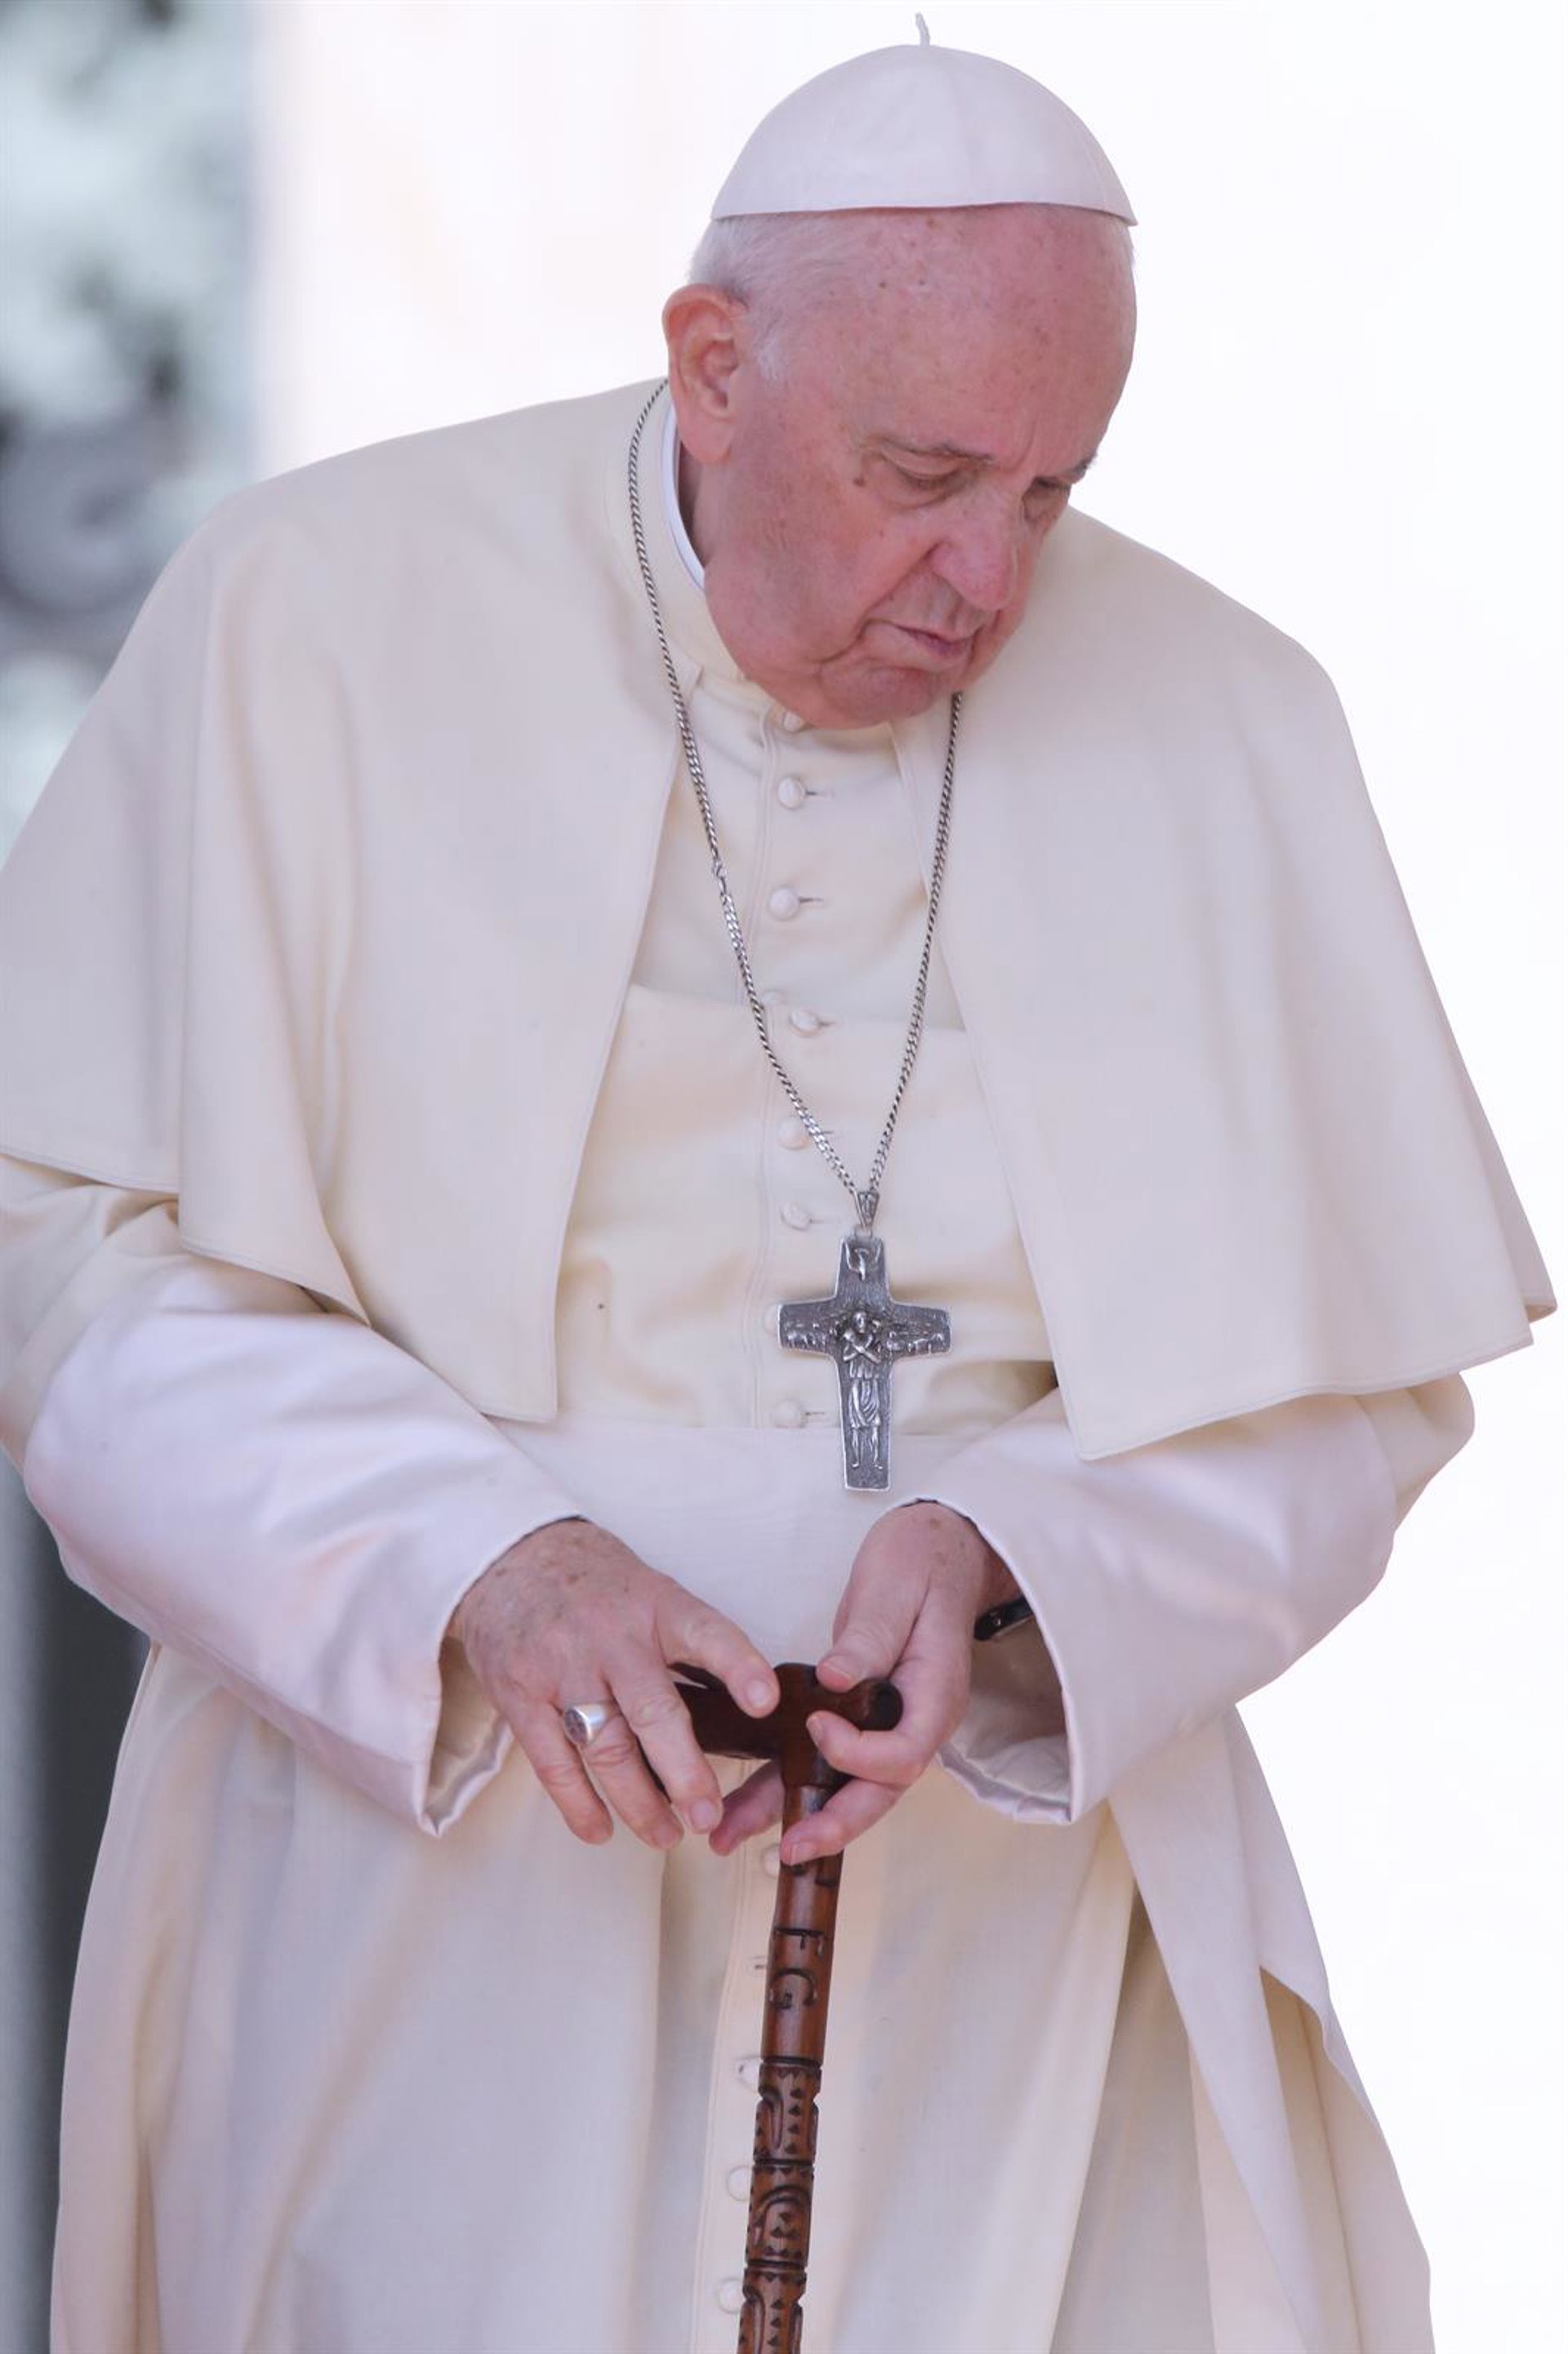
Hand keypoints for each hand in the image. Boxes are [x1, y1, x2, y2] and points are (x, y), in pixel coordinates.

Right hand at [450, 1519, 778, 1849]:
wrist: (507, 1556)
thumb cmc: (596, 1584)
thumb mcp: (650, 1590)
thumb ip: (685, 1644)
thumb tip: (741, 1713)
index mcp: (656, 1604)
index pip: (706, 1634)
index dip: (738, 1667)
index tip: (766, 1704)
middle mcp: (611, 1635)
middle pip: (653, 1710)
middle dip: (685, 1772)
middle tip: (708, 1815)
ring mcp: (562, 1665)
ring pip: (606, 1746)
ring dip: (639, 1802)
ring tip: (667, 1835)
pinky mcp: (520, 1693)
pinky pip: (553, 1761)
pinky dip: (579, 1804)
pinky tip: (602, 1830)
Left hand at [710, 1502, 1015, 1866]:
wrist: (939, 1549)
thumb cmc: (923, 1562)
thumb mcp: (896, 1589)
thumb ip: (870, 1638)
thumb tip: (836, 1680)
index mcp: (934, 1695)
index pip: (904, 1753)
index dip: (859, 1754)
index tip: (817, 1726)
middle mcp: (916, 1721)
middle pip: (880, 1792)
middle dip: (832, 1824)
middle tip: (786, 1849)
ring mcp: (889, 1724)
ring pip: (848, 1786)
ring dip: (797, 1816)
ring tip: (734, 1838)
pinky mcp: (861, 1715)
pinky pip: (828, 1761)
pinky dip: (788, 1784)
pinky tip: (743, 1806)